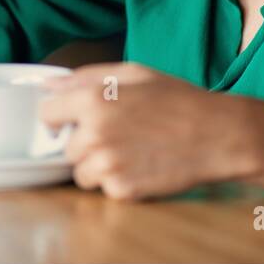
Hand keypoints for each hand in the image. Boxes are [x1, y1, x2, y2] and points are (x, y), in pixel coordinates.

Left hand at [37, 62, 253, 199]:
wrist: (217, 135)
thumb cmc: (178, 100)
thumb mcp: (134, 73)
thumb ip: (86, 76)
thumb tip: (49, 83)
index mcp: (92, 99)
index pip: (46, 114)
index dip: (59, 117)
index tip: (72, 120)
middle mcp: (94, 134)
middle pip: (67, 147)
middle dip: (86, 143)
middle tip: (120, 133)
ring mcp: (107, 165)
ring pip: (82, 173)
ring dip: (99, 165)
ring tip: (132, 150)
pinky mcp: (122, 190)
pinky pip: (105, 189)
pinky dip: (119, 181)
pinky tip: (142, 165)